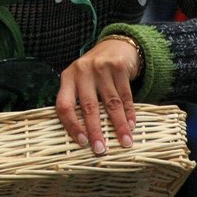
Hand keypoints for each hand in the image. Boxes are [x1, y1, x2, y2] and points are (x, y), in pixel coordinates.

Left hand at [55, 38, 141, 154]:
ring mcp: (101, 67)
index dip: (71, 125)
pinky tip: (131, 125)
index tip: (82, 142)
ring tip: (125, 142)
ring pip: (110, 103)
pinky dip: (129, 113)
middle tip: (101, 149)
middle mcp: (82, 70)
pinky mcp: (118, 66)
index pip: (64, 104)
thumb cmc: (94, 72)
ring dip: (119, 125)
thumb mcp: (80, 81)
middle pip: (88, 106)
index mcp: (68, 77)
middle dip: (95, 130)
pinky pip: (125, 95)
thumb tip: (83, 137)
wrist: (115, 46)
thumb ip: (78, 100)